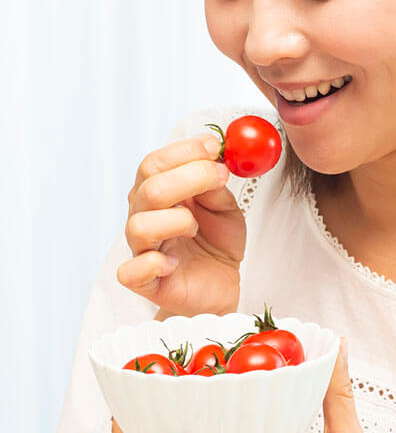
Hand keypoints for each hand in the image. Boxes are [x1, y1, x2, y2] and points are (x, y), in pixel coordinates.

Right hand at [117, 134, 245, 316]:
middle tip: (219, 178)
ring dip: (177, 221)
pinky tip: (174, 263)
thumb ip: (214, 185)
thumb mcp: (225, 207)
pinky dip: (154, 264)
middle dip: (190, 177)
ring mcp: (142, 249)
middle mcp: (144, 217)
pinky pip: (132, 271)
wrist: (220, 285)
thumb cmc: (216, 242)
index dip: (184, 151)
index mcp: (159, 194)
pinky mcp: (145, 282)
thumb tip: (212, 159)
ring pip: (140, 225)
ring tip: (195, 228)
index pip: (155, 163)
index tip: (214, 147)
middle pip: (150, 188)